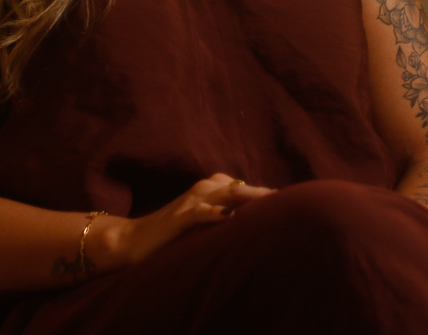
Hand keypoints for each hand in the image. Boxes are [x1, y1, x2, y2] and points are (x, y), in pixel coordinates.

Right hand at [98, 173, 272, 268]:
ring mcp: (191, 202)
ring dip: (247, 197)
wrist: (137, 238)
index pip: (244, 188)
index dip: (265, 195)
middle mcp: (203, 189)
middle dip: (263, 194)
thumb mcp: (203, 218)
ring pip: (225, 194)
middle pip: (240, 188)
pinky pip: (199, 213)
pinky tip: (227, 217)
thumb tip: (252, 218)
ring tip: (270, 202)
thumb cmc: (174, 231)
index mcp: (210, 187)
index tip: (290, 201)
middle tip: (289, 202)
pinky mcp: (179, 218)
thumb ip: (224, 213)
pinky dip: (214, 213)